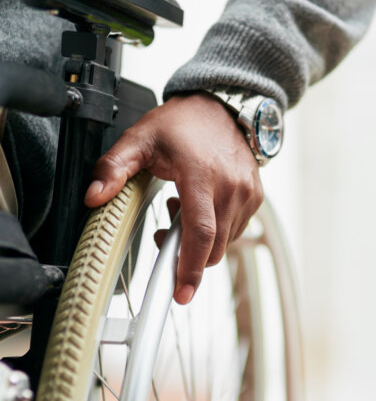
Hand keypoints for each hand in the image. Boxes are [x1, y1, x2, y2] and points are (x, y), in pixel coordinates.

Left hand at [84, 93, 263, 304]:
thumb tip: (94, 198)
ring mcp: (248, 192)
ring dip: (201, 241)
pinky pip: (236, 229)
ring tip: (181, 210)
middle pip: (214, 246)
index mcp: (202, 175)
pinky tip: (200, 207)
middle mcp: (231, 187)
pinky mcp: (256, 196)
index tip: (181, 294)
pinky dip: (216, 230)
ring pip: (225, 241)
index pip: (200, 232)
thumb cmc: (182, 122)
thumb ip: (114, 168)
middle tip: (164, 236)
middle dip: (189, 257)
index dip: (191, 268)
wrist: (222, 106)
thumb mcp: (140, 138)